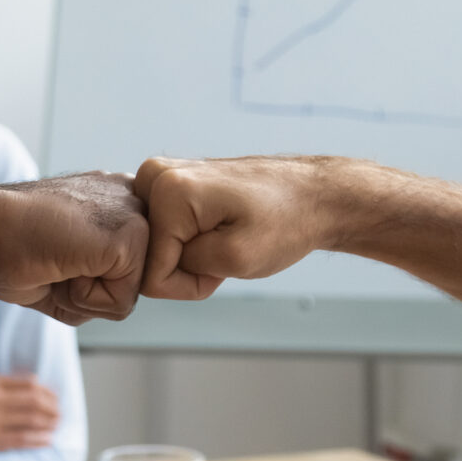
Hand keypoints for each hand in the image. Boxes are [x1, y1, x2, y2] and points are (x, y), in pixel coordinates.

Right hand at [0, 173, 146, 324]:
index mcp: (117, 198)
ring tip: (57, 259)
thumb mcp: (67, 256)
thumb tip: (124, 297)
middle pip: (129, 284)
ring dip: (84, 295)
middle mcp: (132, 198)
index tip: (51, 250)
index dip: (84, 281)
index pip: (125, 269)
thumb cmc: (11, 247)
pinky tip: (62, 263)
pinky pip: (121, 303)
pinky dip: (83, 299)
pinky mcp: (133, 236)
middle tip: (52, 257)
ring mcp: (135, 214)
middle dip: (87, 289)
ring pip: (127, 296)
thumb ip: (103, 272)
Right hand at [0, 374, 59, 450]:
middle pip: (35, 402)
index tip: (55, 397)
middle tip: (60, 413)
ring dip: (49, 423)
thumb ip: (3, 383)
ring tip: (56, 425)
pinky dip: (39, 440)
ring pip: (32, 421)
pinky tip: (48, 441)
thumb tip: (35, 383)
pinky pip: (23, 440)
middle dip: (52, 408)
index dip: (47, 391)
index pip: (29, 384)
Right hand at [133, 155, 347, 299]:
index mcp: (168, 190)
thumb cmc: (285, 222)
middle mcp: (155, 176)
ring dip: (189, 253)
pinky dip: (192, 240)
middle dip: (186, 266)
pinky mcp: (169, 182)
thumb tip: (149, 263)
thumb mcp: (236, 259)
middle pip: (148, 257)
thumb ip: (182, 268)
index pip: (150, 273)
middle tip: (226, 249)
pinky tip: (219, 227)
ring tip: (225, 236)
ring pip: (156, 246)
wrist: (313, 194)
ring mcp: (161, 176)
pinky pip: (165, 232)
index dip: (187, 284)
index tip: (223, 265)